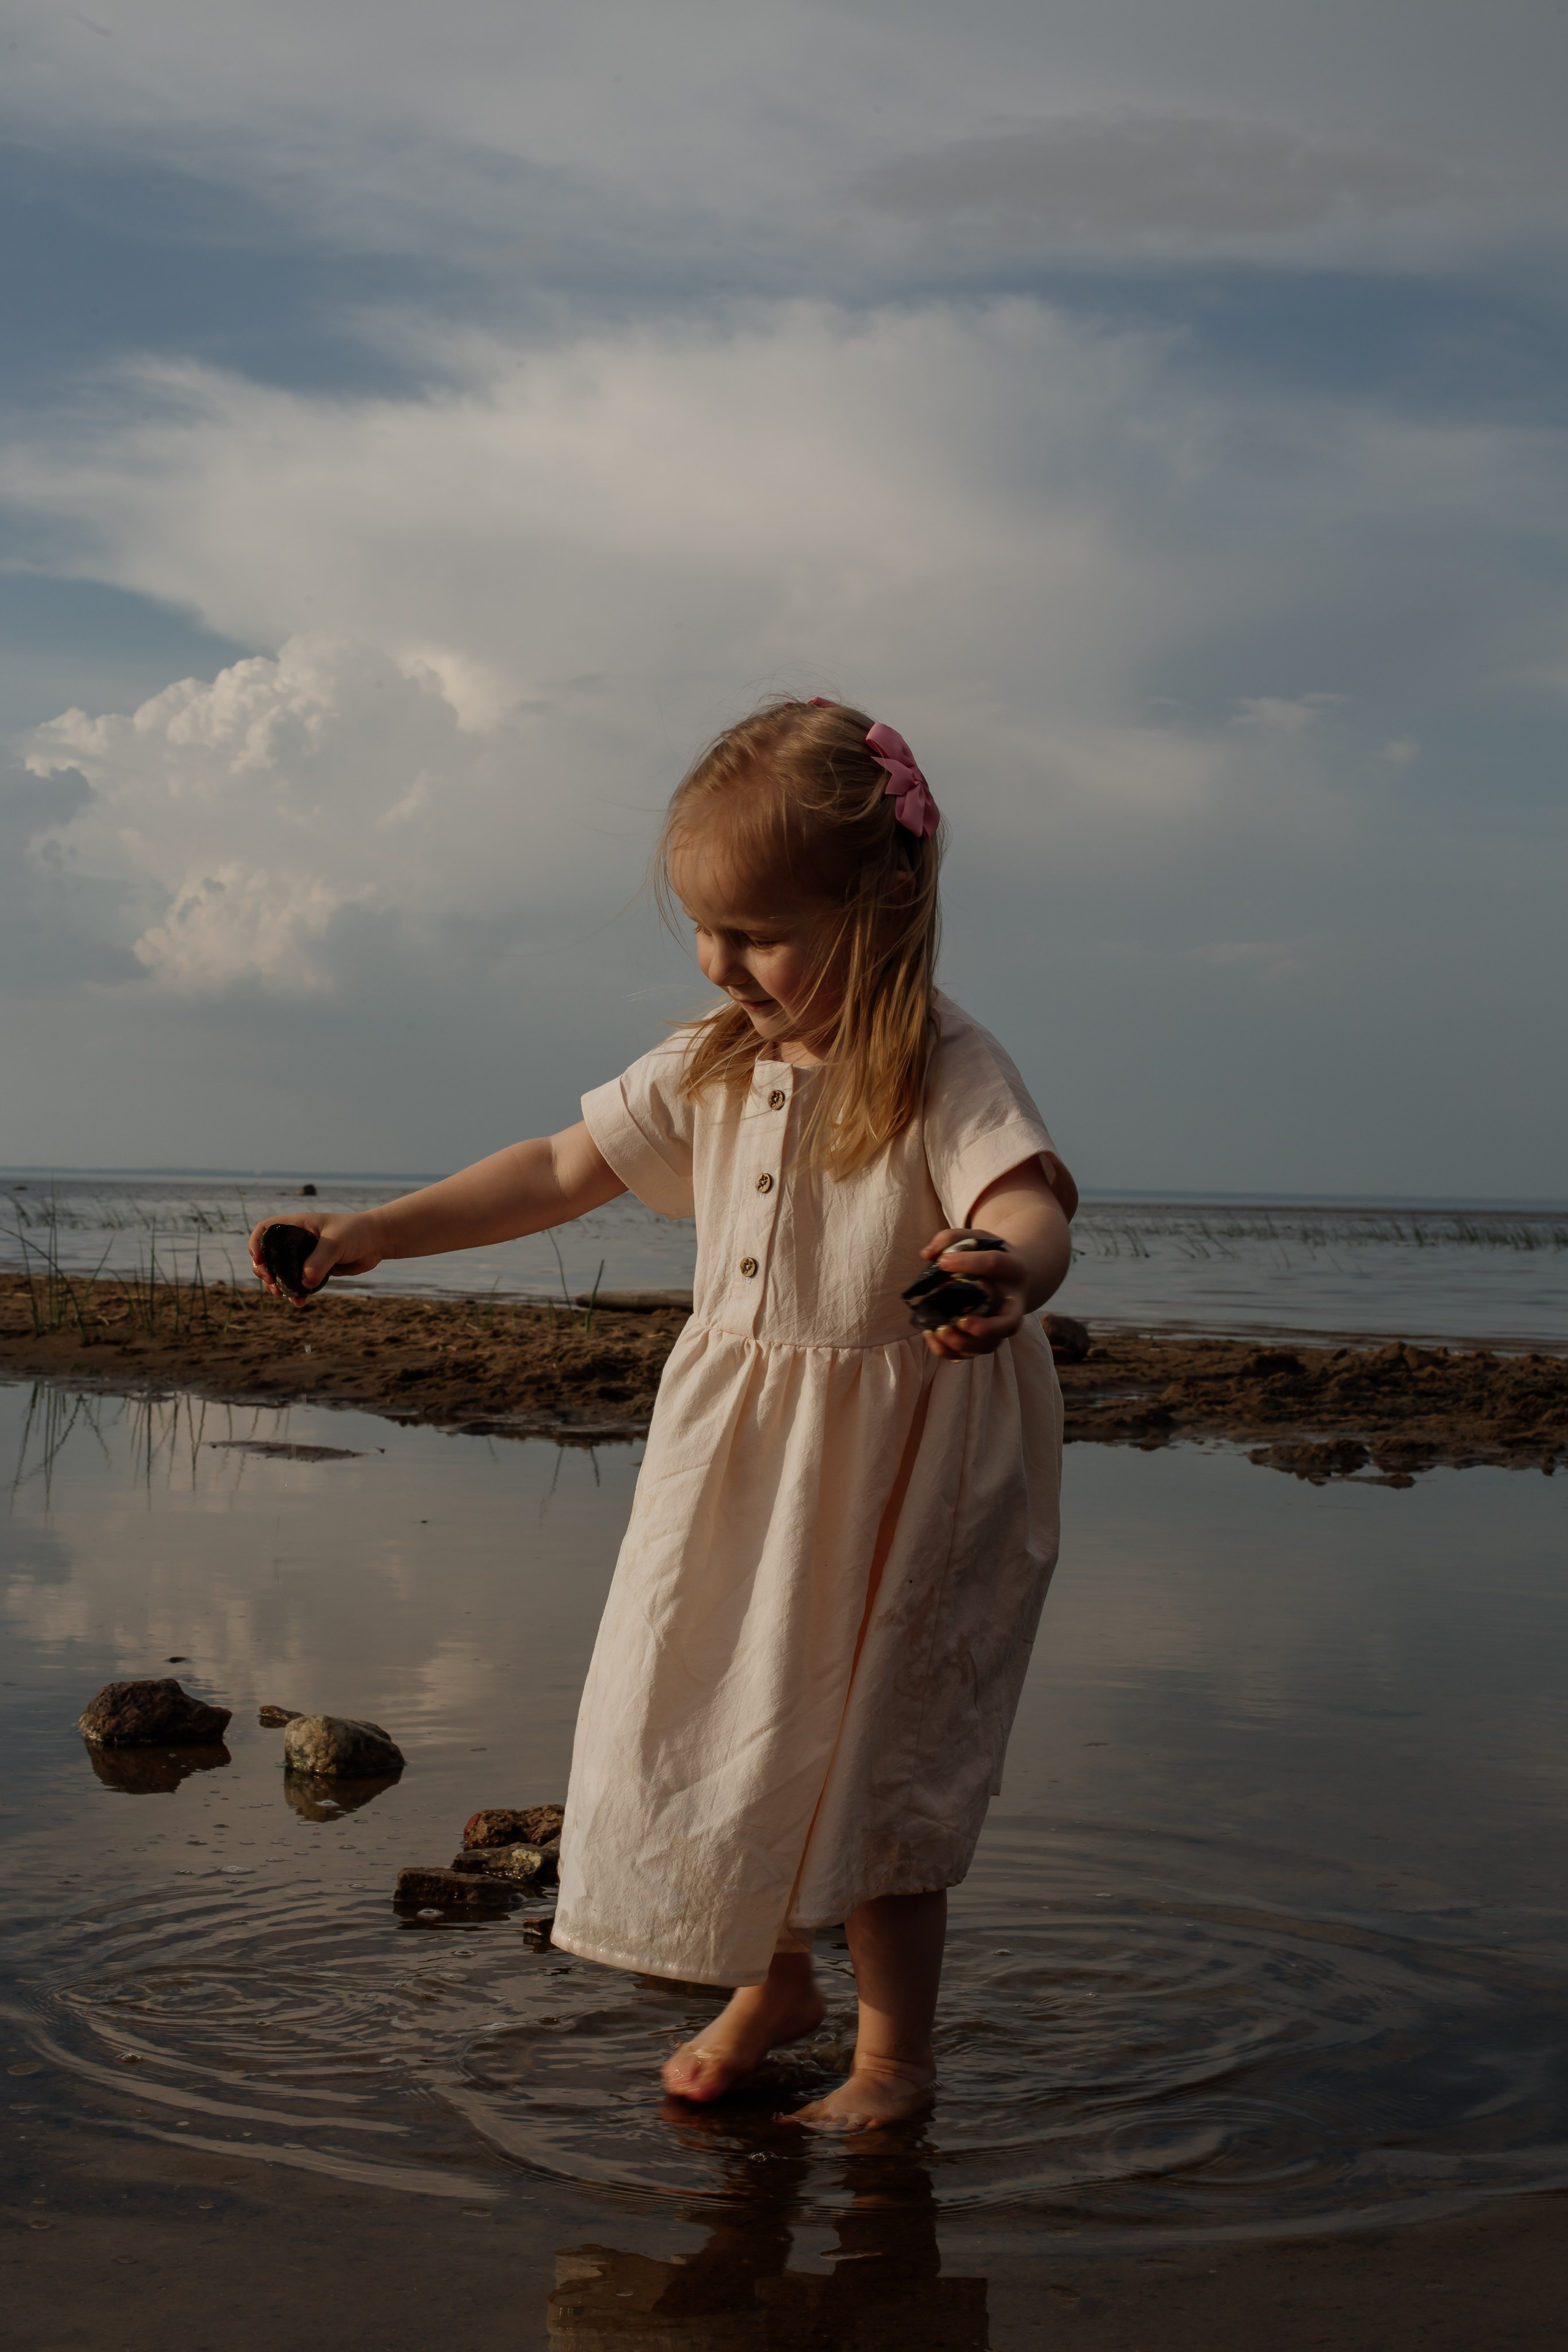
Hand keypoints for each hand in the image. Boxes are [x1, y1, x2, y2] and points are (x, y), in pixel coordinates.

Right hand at [247, 1212, 383, 1299]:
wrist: (378, 1241)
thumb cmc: (357, 1232)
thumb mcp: (335, 1243)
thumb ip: (319, 1261)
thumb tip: (305, 1283)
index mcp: (297, 1225)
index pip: (266, 1229)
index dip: (256, 1243)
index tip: (259, 1259)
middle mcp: (298, 1239)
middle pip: (269, 1254)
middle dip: (265, 1270)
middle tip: (271, 1283)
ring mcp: (307, 1255)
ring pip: (283, 1271)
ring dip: (278, 1285)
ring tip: (281, 1295)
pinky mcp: (317, 1269)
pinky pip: (300, 1282)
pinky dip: (297, 1292)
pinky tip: (300, 1302)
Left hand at [916, 1226, 1027, 1360]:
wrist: (1008, 1275)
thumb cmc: (988, 1255)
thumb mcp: (976, 1239)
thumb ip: (951, 1239)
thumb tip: (928, 1254)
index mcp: (1012, 1269)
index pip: (994, 1264)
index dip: (969, 1263)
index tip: (942, 1262)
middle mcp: (1012, 1302)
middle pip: (1008, 1324)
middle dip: (985, 1328)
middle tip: (961, 1321)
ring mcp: (1000, 1324)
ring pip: (990, 1345)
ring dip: (964, 1344)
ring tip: (940, 1330)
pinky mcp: (985, 1337)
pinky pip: (971, 1353)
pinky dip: (950, 1351)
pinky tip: (933, 1337)